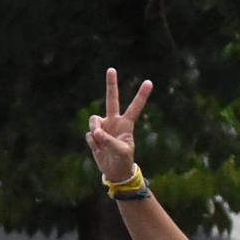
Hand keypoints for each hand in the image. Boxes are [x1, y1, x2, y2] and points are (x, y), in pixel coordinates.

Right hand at [88, 69, 152, 184]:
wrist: (114, 171)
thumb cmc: (123, 160)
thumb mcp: (121, 151)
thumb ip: (109, 140)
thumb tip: (95, 132)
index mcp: (127, 124)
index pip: (135, 107)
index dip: (142, 95)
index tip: (149, 82)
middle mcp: (114, 121)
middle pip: (112, 100)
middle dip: (111, 84)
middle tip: (111, 69)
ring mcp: (103, 127)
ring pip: (94, 120)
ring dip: (96, 130)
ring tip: (101, 142)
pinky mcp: (94, 134)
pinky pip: (89, 135)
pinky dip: (93, 143)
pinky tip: (98, 149)